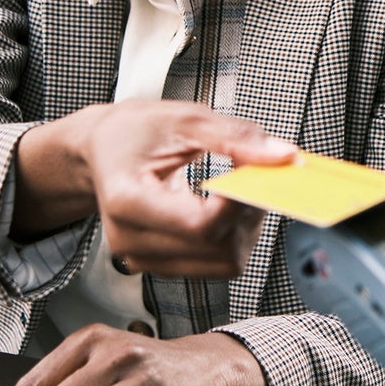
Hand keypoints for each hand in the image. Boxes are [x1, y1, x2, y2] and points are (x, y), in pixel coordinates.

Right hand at [14, 99, 294, 276]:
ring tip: (235, 192)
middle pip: (217, 249)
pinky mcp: (159, 265)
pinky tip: (223, 209)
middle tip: (250, 176)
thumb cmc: (136, 132)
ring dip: (244, 229)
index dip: (240, 204)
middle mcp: (129, 239)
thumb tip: (282, 156)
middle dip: (248, 214)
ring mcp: (142, 258)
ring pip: (223, 264)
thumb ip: (235, 138)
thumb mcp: (184, 119)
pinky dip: (232, 238)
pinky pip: (215, 266)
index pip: (201, 225)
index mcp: (126, 200)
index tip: (257, 173)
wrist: (103, 150)